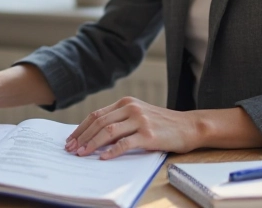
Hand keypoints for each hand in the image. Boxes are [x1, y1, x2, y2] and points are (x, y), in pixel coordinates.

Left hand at [64, 97, 199, 159]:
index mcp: (126, 103)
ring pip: (108, 131)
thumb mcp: (139, 115)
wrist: (189, 126)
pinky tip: (103, 158)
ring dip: (92, 143)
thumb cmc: (162, 124)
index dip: (81, 128)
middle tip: (72, 149)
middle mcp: (131, 108)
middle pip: (99, 122)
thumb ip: (119, 120)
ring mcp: (140, 120)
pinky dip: (111, 151)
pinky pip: (125, 143)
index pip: (96, 114)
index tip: (71, 140)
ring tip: (82, 154)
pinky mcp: (149, 135)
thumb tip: (93, 136)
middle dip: (82, 137)